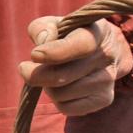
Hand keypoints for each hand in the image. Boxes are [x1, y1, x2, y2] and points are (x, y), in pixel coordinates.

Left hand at [18, 17, 132, 115]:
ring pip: (62, 94)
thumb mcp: (56, 23)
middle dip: (36, 75)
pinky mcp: (104, 99)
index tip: (34, 55)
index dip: (55, 52)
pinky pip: (68, 108)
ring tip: (50, 75)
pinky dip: (57, 100)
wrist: (102, 50)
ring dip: (47, 87)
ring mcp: (108, 79)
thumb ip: (42, 28)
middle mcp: (106, 56)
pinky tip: (60, 88)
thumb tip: (42, 41)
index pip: (81, 45)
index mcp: (97, 32)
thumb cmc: (71, 35)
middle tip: (24, 69)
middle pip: (64, 76)